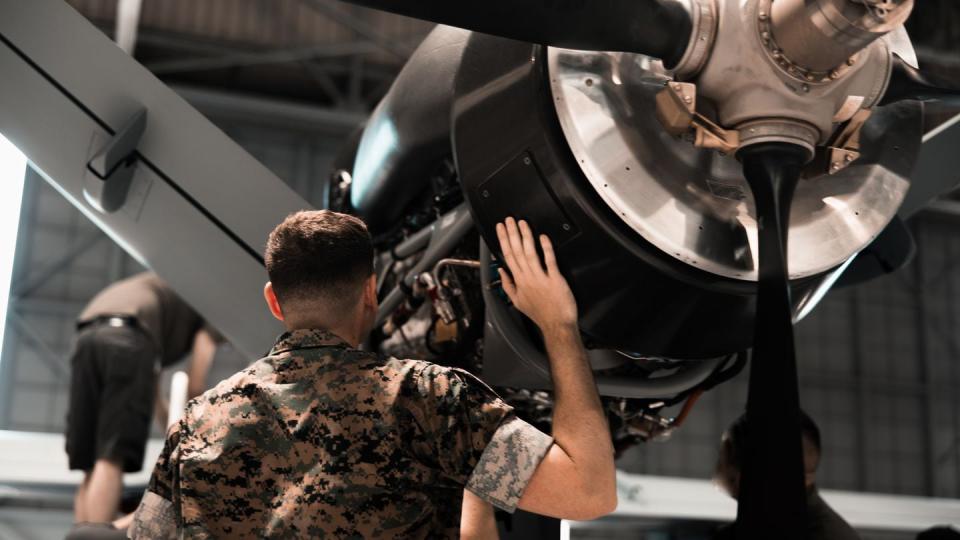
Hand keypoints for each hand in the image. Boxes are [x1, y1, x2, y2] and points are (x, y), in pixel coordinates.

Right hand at [495, 217, 577, 331]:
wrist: (556, 325)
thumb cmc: (540, 314)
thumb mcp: (518, 302)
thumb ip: (508, 285)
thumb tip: (502, 272)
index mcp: (519, 281)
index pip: (508, 256)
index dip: (503, 240)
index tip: (500, 228)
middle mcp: (528, 277)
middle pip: (517, 251)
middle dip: (512, 234)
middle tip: (509, 220)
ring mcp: (541, 277)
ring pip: (530, 253)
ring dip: (526, 237)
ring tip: (522, 223)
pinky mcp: (555, 279)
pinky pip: (549, 261)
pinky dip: (546, 248)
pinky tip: (543, 238)